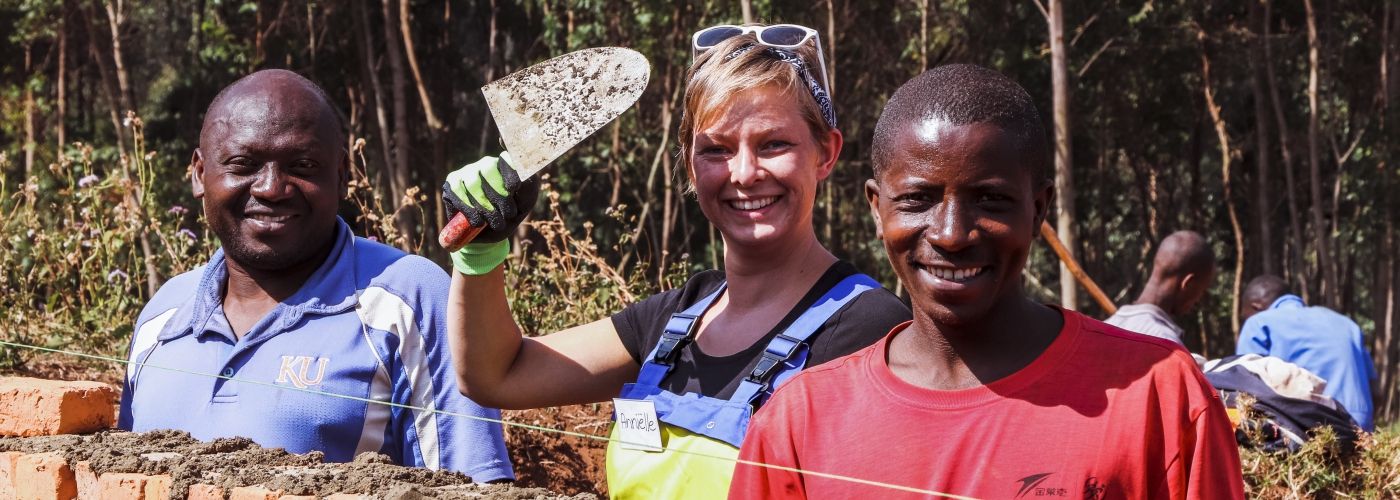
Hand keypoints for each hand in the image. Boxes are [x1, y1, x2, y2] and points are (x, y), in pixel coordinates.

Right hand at [442, 153, 539, 273]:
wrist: (489, 235)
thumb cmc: (510, 216)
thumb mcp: (524, 204)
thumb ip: (527, 187)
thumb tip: (520, 175)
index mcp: (506, 165)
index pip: (507, 156)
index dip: (509, 168)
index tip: (514, 186)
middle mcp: (486, 164)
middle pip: (488, 168)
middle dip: (499, 195)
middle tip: (509, 214)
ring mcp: (468, 172)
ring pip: (472, 182)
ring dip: (486, 207)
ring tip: (496, 223)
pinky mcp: (452, 183)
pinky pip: (457, 192)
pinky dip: (469, 209)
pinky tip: (478, 222)